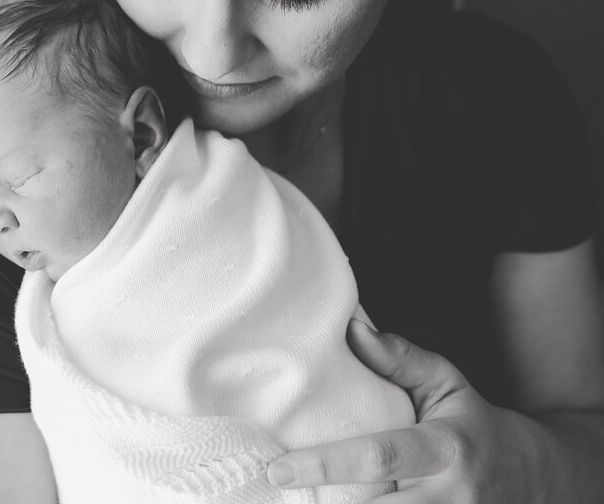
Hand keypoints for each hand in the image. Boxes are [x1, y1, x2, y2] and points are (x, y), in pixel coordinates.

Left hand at [265, 320, 547, 501]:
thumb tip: (351, 327)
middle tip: (279, 488)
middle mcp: (449, 496)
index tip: (280, 467)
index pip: (379, 457)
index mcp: (444, 448)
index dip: (326, 464)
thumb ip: (399, 359)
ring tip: (300, 503)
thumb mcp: (445, 382)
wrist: (533, 475)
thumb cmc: (472, 421)